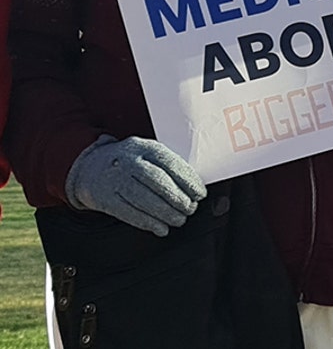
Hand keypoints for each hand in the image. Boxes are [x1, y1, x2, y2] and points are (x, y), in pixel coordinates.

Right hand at [65, 135, 206, 236]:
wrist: (89, 167)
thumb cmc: (130, 162)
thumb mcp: (148, 154)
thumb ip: (167, 166)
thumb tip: (194, 187)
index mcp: (144, 147)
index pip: (170, 163)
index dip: (188, 181)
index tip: (200, 194)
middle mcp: (128, 161)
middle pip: (157, 182)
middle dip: (178, 198)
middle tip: (191, 209)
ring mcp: (115, 179)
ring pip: (144, 199)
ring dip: (165, 213)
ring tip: (179, 220)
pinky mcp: (105, 198)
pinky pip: (129, 213)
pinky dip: (147, 223)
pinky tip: (161, 228)